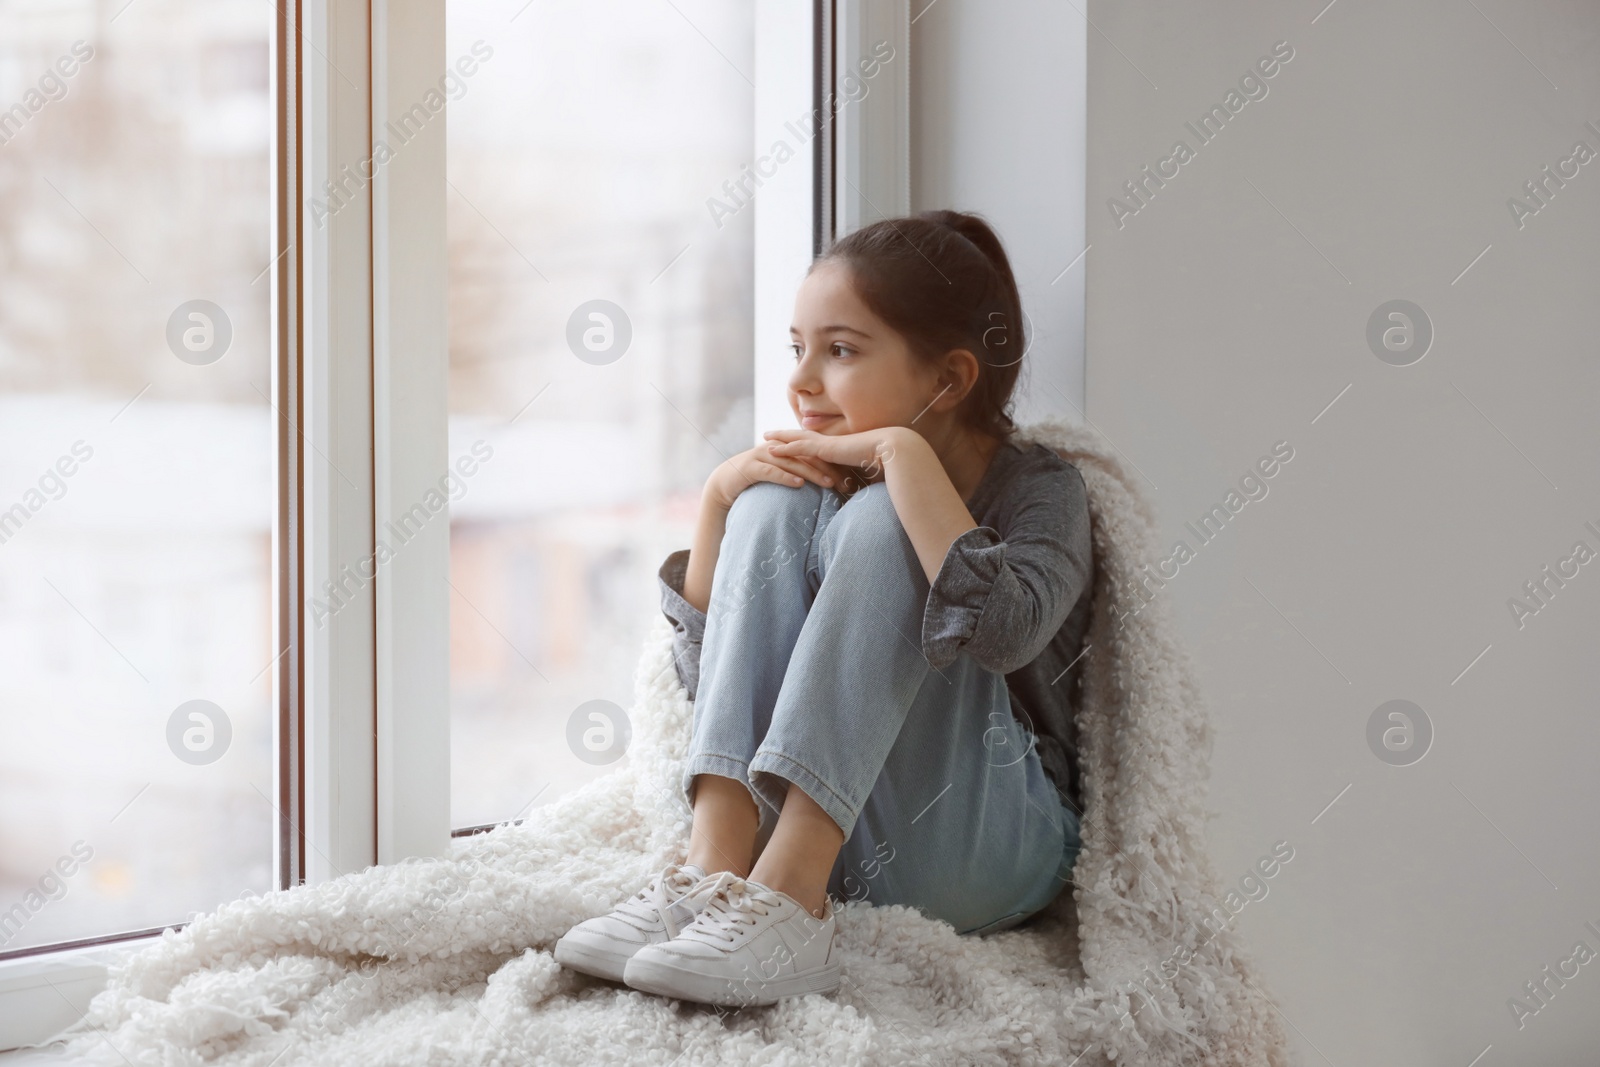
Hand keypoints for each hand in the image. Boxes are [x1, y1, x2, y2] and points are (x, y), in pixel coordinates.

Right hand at [706, 440, 838, 510]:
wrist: (725, 483)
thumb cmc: (756, 479)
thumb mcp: (779, 473)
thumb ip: (797, 472)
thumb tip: (823, 482)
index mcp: (784, 448)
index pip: (811, 453)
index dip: (830, 462)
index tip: (848, 476)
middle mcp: (775, 448)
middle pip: (805, 456)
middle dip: (826, 467)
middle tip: (844, 481)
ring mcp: (762, 456)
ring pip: (792, 463)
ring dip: (811, 473)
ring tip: (827, 483)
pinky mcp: (751, 467)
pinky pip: (772, 472)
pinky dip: (786, 477)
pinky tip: (799, 484)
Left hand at [762, 426, 902, 491]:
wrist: (893, 454)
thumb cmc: (886, 468)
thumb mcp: (867, 478)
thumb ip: (859, 485)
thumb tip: (858, 499)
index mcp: (840, 447)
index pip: (817, 443)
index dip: (803, 441)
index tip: (790, 441)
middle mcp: (832, 442)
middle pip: (803, 435)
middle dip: (785, 434)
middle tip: (769, 433)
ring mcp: (828, 443)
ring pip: (797, 438)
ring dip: (780, 437)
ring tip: (764, 437)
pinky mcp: (826, 448)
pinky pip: (800, 446)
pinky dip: (785, 447)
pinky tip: (772, 449)